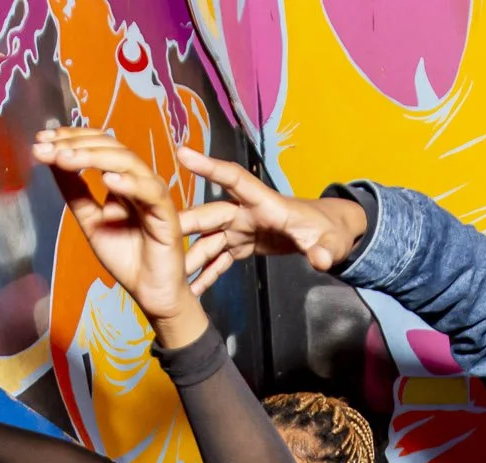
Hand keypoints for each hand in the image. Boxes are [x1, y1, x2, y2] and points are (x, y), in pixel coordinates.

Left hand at [32, 128, 201, 341]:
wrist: (150, 293)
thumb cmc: (126, 258)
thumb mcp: (90, 221)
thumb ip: (75, 192)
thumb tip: (52, 161)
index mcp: (123, 179)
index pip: (98, 146)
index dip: (71, 139)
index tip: (41, 140)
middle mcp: (139, 181)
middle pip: (110, 148)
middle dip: (75, 145)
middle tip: (46, 146)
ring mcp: (154, 195)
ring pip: (127, 162)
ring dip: (94, 157)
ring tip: (64, 158)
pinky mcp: (167, 215)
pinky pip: (149, 193)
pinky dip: (129, 184)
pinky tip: (106, 180)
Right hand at [175, 146, 367, 294]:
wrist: (329, 234)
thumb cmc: (331, 230)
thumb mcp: (332, 241)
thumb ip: (325, 249)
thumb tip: (322, 259)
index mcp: (266, 203)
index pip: (235, 179)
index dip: (210, 167)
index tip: (183, 153)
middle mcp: (247, 213)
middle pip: (210, 215)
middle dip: (183, 222)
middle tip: (153, 229)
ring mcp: (242, 228)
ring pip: (208, 240)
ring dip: (188, 255)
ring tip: (164, 272)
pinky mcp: (243, 244)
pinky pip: (218, 258)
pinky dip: (205, 272)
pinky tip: (188, 287)